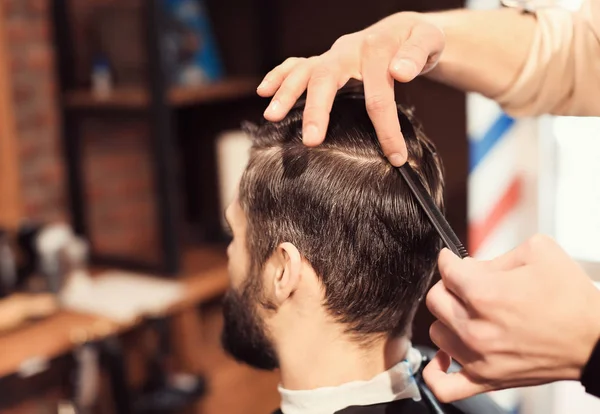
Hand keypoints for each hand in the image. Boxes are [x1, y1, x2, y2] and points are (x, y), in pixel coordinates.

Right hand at [256, 12, 444, 165]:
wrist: (402, 30)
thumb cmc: (417, 43)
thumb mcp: (429, 41)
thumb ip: (417, 53)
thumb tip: (400, 72)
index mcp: (376, 48)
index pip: (379, 92)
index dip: (387, 127)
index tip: (396, 157)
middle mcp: (348, 50)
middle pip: (328, 77)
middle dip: (317, 109)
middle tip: (311, 140)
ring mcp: (332, 55)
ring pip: (305, 71)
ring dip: (287, 93)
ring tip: (272, 116)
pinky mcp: (323, 61)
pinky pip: (296, 65)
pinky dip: (278, 76)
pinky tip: (264, 92)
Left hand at [423, 234, 599, 401]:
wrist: (596, 341)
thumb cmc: (572, 300)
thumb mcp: (539, 252)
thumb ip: (496, 254)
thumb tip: (471, 266)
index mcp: (485, 294)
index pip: (446, 271)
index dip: (448, 261)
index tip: (451, 260)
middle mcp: (475, 327)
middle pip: (434, 300)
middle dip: (448, 286)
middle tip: (465, 285)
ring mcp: (478, 357)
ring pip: (436, 333)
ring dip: (447, 320)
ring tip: (466, 315)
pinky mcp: (486, 380)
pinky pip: (443, 385)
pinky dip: (436, 371)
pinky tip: (445, 355)